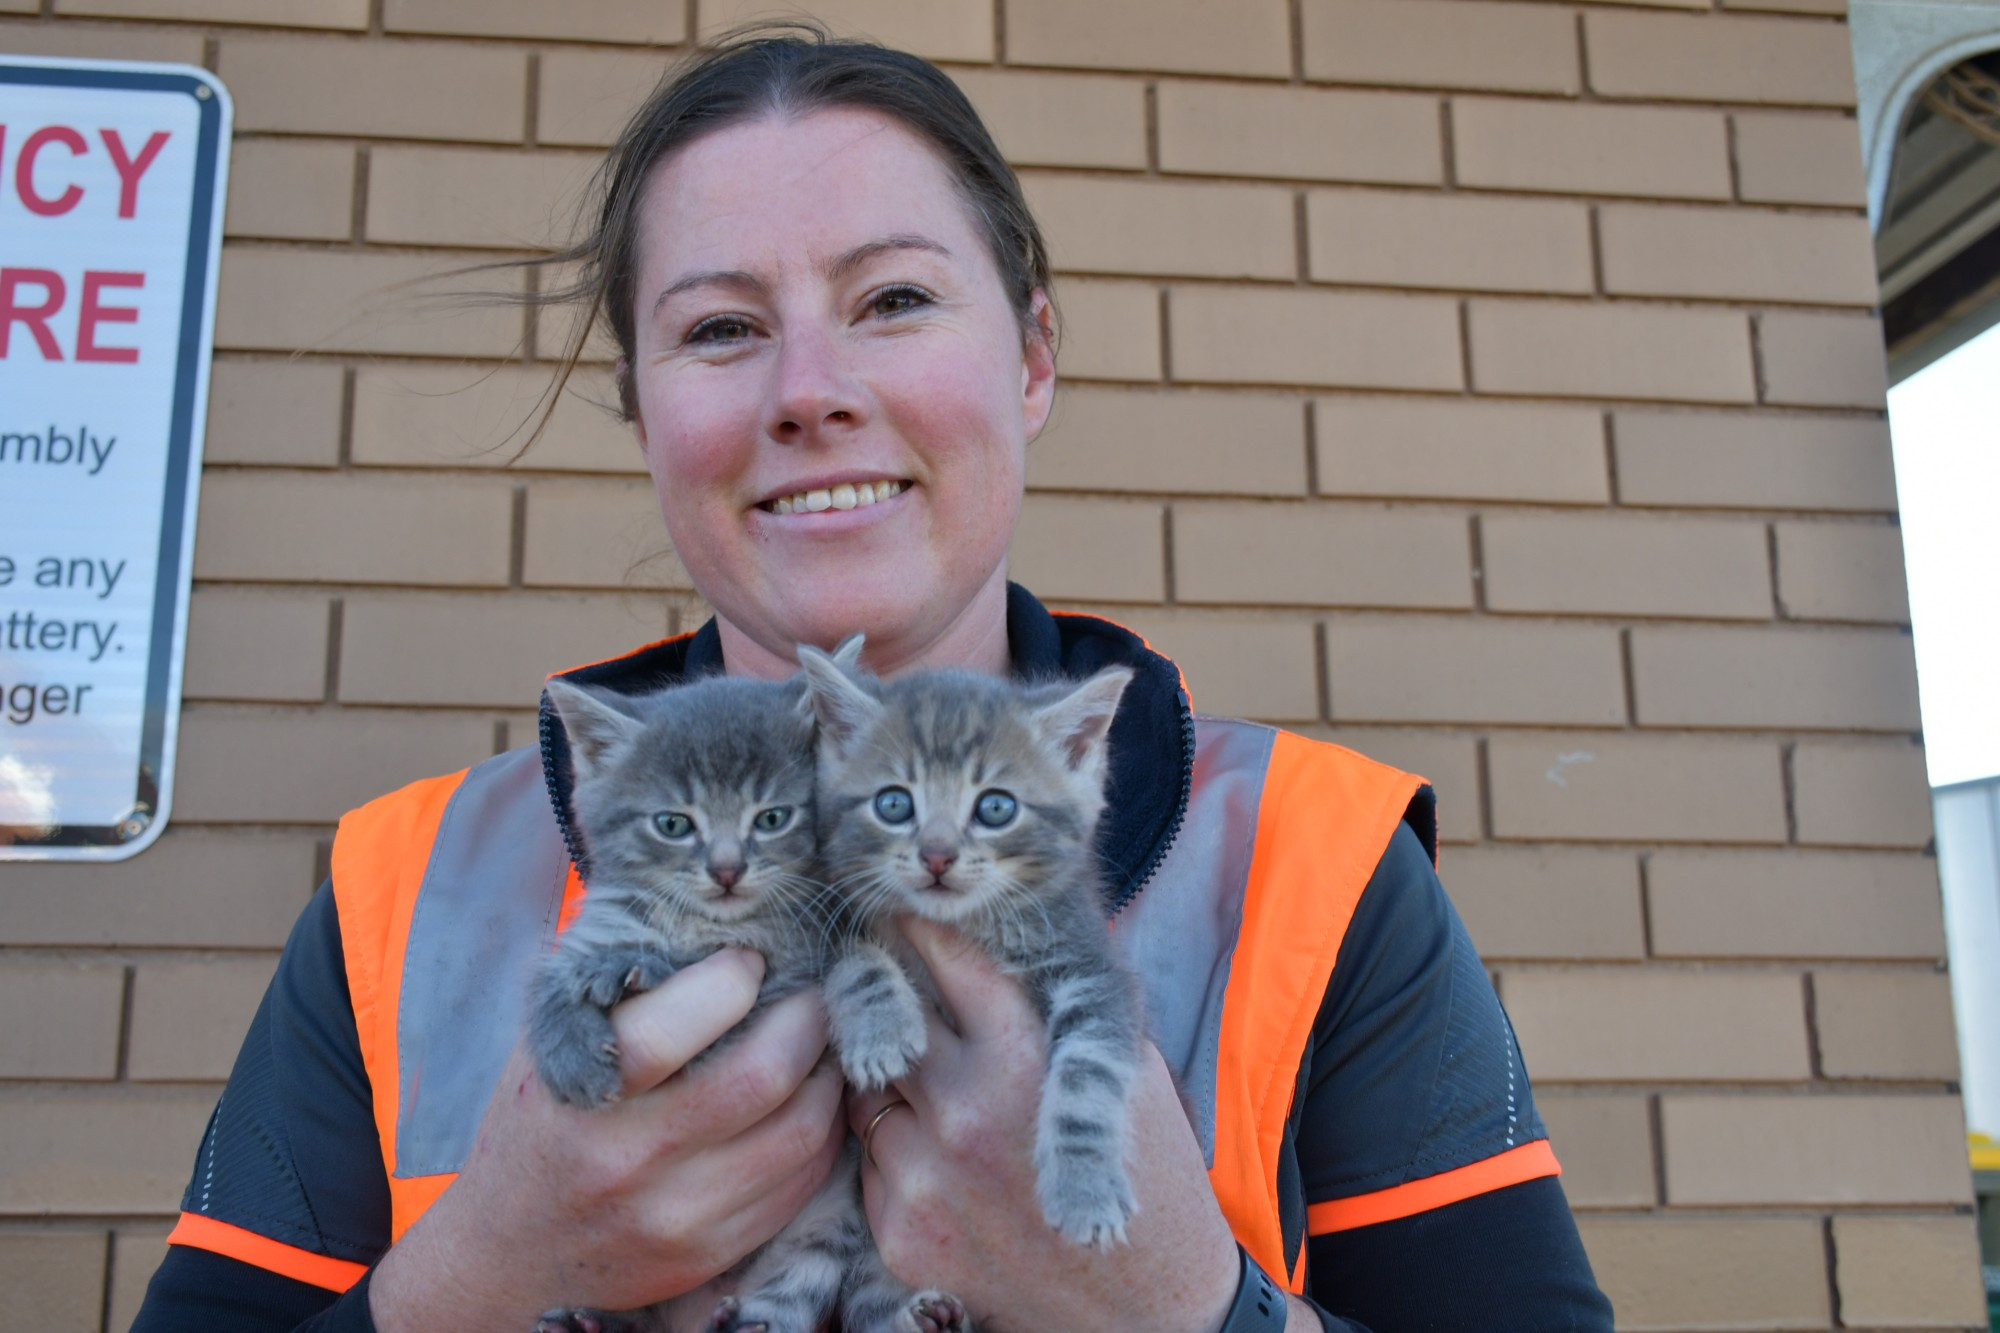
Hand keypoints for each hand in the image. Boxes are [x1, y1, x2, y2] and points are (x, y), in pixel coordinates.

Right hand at [369, 948, 845, 1328]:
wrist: (508, 1254)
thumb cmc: (538, 1126)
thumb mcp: (547, 1049)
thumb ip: (613, 990)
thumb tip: (704, 919)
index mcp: (579, 1092)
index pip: (675, 1025)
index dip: (734, 977)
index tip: (748, 959)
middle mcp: (628, 1158)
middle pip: (761, 1074)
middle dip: (807, 1017)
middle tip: (812, 992)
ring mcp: (676, 1214)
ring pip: (800, 1130)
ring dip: (827, 1072)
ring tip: (821, 1041)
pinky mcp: (711, 1251)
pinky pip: (800, 1182)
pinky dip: (822, 1130)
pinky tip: (810, 1099)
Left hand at [850, 919, 1240, 1331]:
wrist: (1144, 1304)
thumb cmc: (1150, 1166)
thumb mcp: (1121, 1058)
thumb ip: (1051, 998)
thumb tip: (985, 932)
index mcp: (1022, 1054)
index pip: (938, 953)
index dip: (921, 926)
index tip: (908, 912)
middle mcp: (962, 1109)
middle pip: (883, 1008)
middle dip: (888, 985)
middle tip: (887, 968)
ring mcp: (922, 1174)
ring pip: (864, 1082)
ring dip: (890, 1070)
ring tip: (928, 1074)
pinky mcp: (899, 1231)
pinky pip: (867, 1155)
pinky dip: (894, 1142)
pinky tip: (939, 1148)